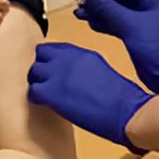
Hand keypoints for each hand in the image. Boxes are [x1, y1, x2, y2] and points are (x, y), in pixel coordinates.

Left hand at [28, 43, 151, 152]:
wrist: (125, 110)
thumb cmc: (121, 96)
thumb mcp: (101, 70)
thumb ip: (83, 68)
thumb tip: (73, 77)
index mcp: (81, 53)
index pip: (55, 48)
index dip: (51, 59)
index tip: (52, 69)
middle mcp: (67, 59)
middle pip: (40, 55)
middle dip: (41, 67)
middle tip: (45, 81)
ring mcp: (57, 74)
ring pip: (33, 71)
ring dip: (37, 82)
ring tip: (45, 94)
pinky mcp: (51, 93)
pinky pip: (33, 91)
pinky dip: (36, 98)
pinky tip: (46, 104)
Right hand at [77, 0, 158, 94]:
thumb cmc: (155, 49)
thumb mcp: (129, 24)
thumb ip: (108, 8)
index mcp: (155, 2)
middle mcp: (150, 11)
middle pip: (120, 0)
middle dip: (100, 1)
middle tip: (81, 1)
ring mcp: (142, 25)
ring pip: (116, 13)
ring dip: (98, 13)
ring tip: (79, 12)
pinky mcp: (135, 37)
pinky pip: (116, 25)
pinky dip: (103, 24)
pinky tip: (90, 22)